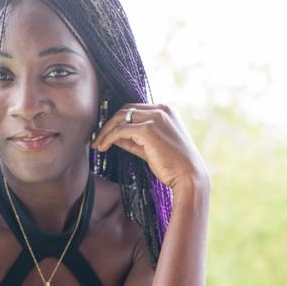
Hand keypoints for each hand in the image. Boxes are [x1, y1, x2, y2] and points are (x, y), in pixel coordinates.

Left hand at [92, 103, 207, 192]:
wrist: (189, 176)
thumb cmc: (174, 166)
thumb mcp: (152, 148)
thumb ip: (135, 140)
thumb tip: (114, 138)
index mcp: (165, 110)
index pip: (135, 109)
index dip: (118, 120)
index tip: (106, 134)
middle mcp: (161, 110)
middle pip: (126, 109)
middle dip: (108, 123)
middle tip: (97, 139)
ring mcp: (155, 118)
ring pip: (121, 117)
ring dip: (105, 131)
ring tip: (97, 145)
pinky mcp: (148, 130)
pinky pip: (121, 130)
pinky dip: (109, 138)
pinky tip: (103, 147)